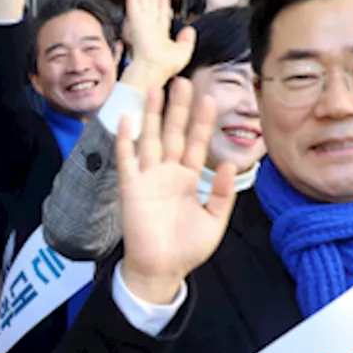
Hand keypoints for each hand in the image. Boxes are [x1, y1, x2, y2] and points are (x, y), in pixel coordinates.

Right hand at [118, 80, 236, 304]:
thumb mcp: (214, 221)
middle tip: (182, 82)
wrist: (161, 269)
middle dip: (178, 109)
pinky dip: (126, 139)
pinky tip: (128, 119)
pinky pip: (127, 159)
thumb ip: (221, 193)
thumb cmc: (187, 248)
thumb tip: (226, 162)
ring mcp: (148, 178)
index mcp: (188, 178)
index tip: (209, 98)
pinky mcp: (131, 187)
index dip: (202, 122)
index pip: (196, 143)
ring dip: (152, 115)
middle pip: (172, 133)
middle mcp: (168, 173)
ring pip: (150, 138)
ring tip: (156, 89)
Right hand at [120, 0, 196, 94]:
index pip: (161, 14)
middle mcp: (150, 27)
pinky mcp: (135, 20)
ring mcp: (142, 22)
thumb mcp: (184, 51)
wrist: (154, 69)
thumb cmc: (165, 66)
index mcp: (160, 34)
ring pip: (143, 0)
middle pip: (151, 4)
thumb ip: (188, 40)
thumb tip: (189, 30)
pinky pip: (133, 3)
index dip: (162, 3)